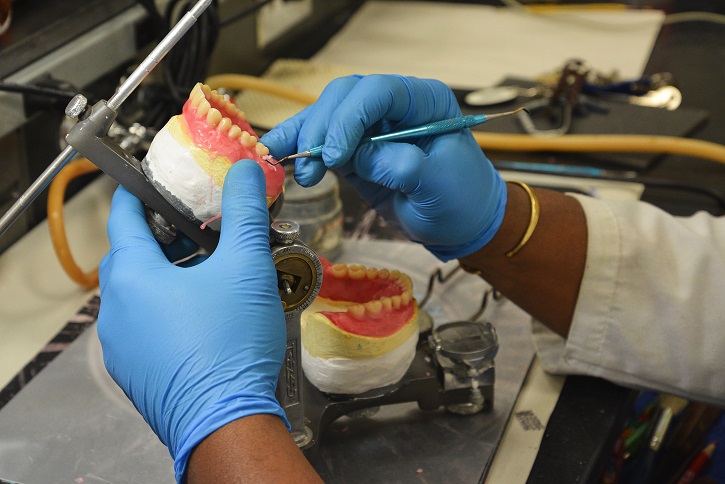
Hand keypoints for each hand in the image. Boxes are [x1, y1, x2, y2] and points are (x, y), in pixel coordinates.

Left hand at [97, 160, 286, 481]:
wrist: (226, 420)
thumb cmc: (230, 342)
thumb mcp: (246, 267)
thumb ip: (244, 212)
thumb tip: (245, 170)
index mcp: (132, 275)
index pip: (122, 216)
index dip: (137, 193)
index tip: (152, 181)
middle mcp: (115, 309)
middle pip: (130, 256)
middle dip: (160, 237)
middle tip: (196, 231)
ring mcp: (121, 345)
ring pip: (137, 295)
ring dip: (164, 276)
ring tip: (207, 275)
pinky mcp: (134, 372)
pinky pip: (142, 327)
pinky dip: (163, 311)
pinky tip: (200, 318)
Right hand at [262, 74, 506, 260]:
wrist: (458, 223)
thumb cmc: (459, 199)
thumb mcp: (440, 185)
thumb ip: (402, 166)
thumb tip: (358, 156)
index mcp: (424, 101)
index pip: (379, 91)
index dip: (351, 117)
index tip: (336, 156)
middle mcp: (393, 105)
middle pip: (344, 96)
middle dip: (321, 127)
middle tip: (312, 165)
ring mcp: (370, 125)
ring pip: (325, 114)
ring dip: (300, 137)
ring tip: (282, 163)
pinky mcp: (352, 149)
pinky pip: (319, 141)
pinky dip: (298, 149)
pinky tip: (278, 160)